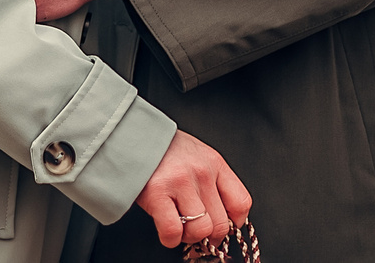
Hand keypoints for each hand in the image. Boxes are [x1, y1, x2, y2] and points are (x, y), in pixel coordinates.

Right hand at [137, 131, 251, 249]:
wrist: (133, 135)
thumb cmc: (166, 151)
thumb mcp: (198, 156)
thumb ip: (212, 182)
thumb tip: (222, 219)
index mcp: (215, 163)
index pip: (241, 203)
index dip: (233, 223)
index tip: (222, 227)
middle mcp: (201, 172)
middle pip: (221, 224)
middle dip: (208, 236)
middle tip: (196, 231)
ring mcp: (180, 182)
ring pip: (200, 230)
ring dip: (189, 237)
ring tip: (180, 227)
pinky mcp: (157, 193)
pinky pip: (173, 231)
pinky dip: (171, 239)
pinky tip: (167, 231)